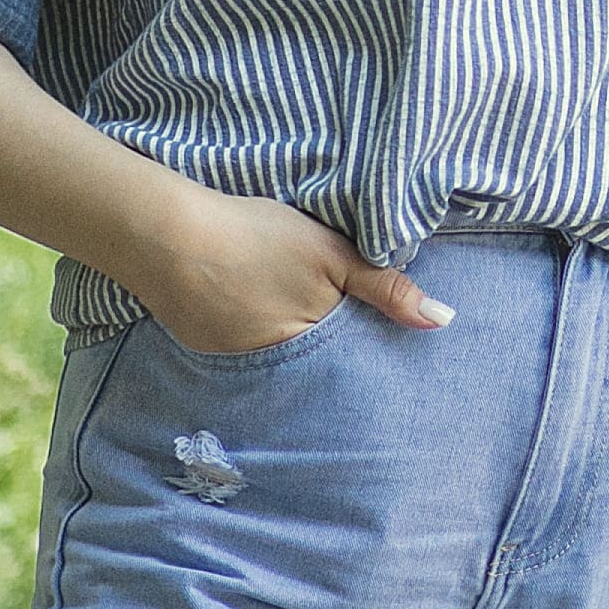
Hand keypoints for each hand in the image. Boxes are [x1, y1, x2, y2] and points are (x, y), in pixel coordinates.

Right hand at [139, 189, 449, 357]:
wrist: (165, 235)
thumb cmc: (255, 239)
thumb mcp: (330, 255)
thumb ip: (385, 288)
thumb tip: (442, 321)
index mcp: (311, 351)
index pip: (356, 366)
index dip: (373, 351)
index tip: (390, 347)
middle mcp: (274, 373)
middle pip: (321, 370)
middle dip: (340, 361)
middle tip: (350, 337)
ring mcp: (237, 366)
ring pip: (286, 363)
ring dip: (300, 352)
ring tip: (303, 323)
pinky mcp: (209, 351)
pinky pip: (251, 355)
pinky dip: (262, 341)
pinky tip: (263, 314)